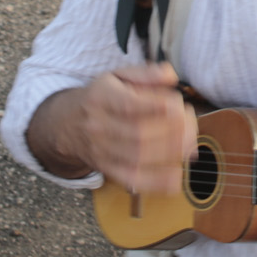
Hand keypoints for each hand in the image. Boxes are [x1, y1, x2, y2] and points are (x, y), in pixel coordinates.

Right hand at [77, 65, 196, 196]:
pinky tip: (176, 178)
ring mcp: (101, 151)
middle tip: (190, 123)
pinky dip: (156, 182)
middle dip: (171, 131)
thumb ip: (146, 74)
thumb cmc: (101, 98)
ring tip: (190, 144)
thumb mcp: (117, 76)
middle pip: (138, 134)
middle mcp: (98, 126)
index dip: (157, 107)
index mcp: (101, 98)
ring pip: (138, 157)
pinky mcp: (107, 170)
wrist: (66, 125)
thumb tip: (171, 76)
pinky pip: (132, 180)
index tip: (179, 105)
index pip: (129, 105)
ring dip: (170, 153)